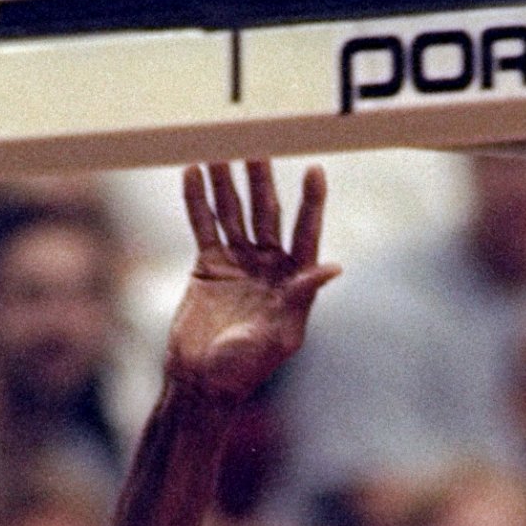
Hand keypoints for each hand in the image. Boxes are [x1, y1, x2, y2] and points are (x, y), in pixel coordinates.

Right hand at [166, 160, 337, 407]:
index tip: (314, 170)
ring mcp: (238, 262)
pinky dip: (197, 200)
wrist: (201, 382)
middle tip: (256, 142)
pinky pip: (204, 225)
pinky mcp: (208, 265)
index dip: (311, 203)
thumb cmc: (245, 368)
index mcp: (293, 282)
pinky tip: (192, 172)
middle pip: (267, 213)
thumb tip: (333, 267)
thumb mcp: (280, 336)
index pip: (306, 234)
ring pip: (233, 212)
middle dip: (261, 180)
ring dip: (227, 181)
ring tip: (220, 146)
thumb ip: (301, 297)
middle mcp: (269, 266)